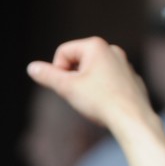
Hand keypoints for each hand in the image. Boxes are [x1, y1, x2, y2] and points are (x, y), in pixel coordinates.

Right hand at [27, 37, 152, 129]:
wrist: (132, 119)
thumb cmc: (100, 101)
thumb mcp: (67, 88)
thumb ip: (48, 76)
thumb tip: (32, 67)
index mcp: (96, 46)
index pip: (63, 52)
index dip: (58, 71)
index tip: (66, 87)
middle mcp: (112, 50)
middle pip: (78, 61)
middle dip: (73, 78)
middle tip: (79, 95)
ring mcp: (124, 64)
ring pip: (94, 72)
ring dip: (87, 84)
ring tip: (93, 101)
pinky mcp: (131, 79)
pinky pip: (109, 81)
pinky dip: (103, 91)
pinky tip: (107, 104)